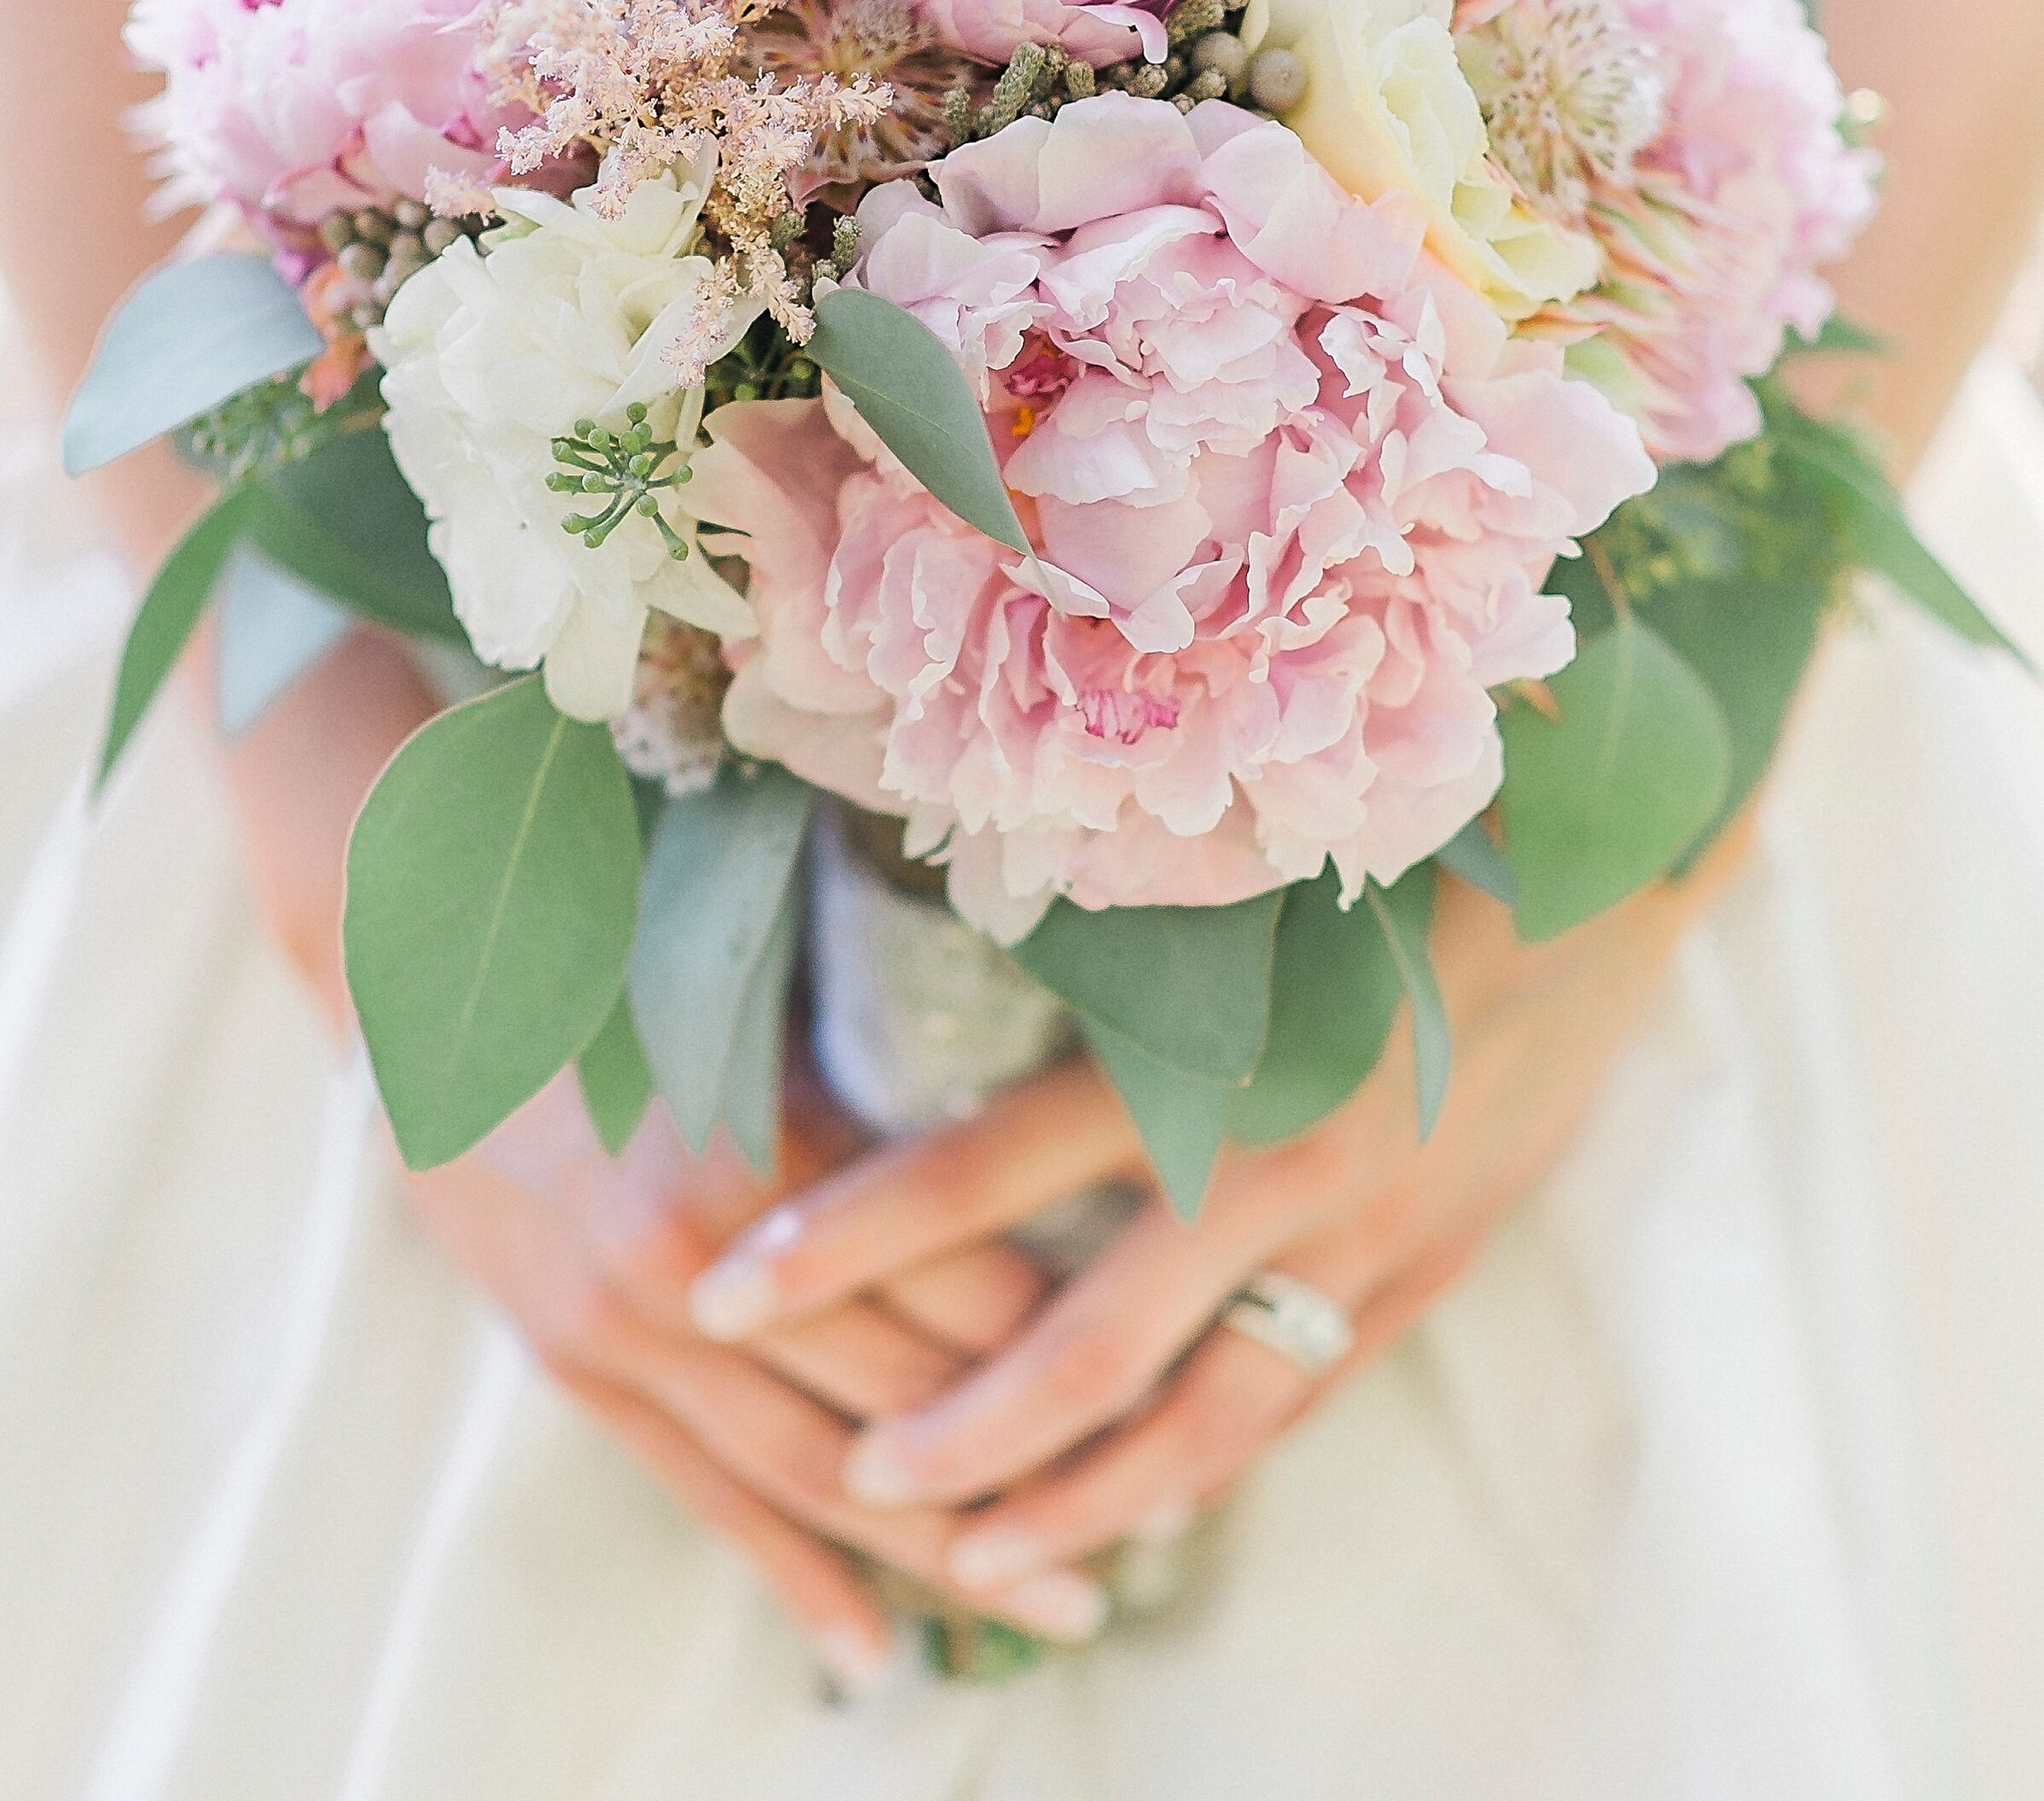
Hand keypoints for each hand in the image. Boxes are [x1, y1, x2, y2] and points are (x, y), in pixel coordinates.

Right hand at [398, 1052, 1116, 1686]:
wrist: (423, 986)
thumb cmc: (614, 954)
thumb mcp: (757, 995)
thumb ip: (877, 1084)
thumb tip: (1046, 1136)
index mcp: (764, 1152)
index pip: (961, 1283)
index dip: (1075, 1343)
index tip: (1172, 1375)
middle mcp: (697, 1264)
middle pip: (909, 1398)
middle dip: (1041, 1467)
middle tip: (1159, 1516)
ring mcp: (627, 1332)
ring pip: (818, 1477)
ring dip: (946, 1555)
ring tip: (1066, 1609)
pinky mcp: (577, 1372)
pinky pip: (705, 1496)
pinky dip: (793, 1576)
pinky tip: (873, 1649)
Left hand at [685, 854, 1746, 1600]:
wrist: (1602, 890)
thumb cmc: (1386, 855)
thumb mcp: (1242, 891)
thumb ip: (1112, 958)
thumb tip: (938, 971)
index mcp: (1202, 1059)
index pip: (982, 1168)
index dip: (850, 1231)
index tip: (730, 1278)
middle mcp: (1269, 1170)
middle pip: (1077, 1343)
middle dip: (947, 1429)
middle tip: (844, 1474)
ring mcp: (1356, 1246)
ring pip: (1191, 1420)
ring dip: (1071, 1497)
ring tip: (967, 1553)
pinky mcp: (1421, 1277)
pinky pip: (1291, 1403)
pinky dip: (1204, 1466)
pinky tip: (1132, 1509)